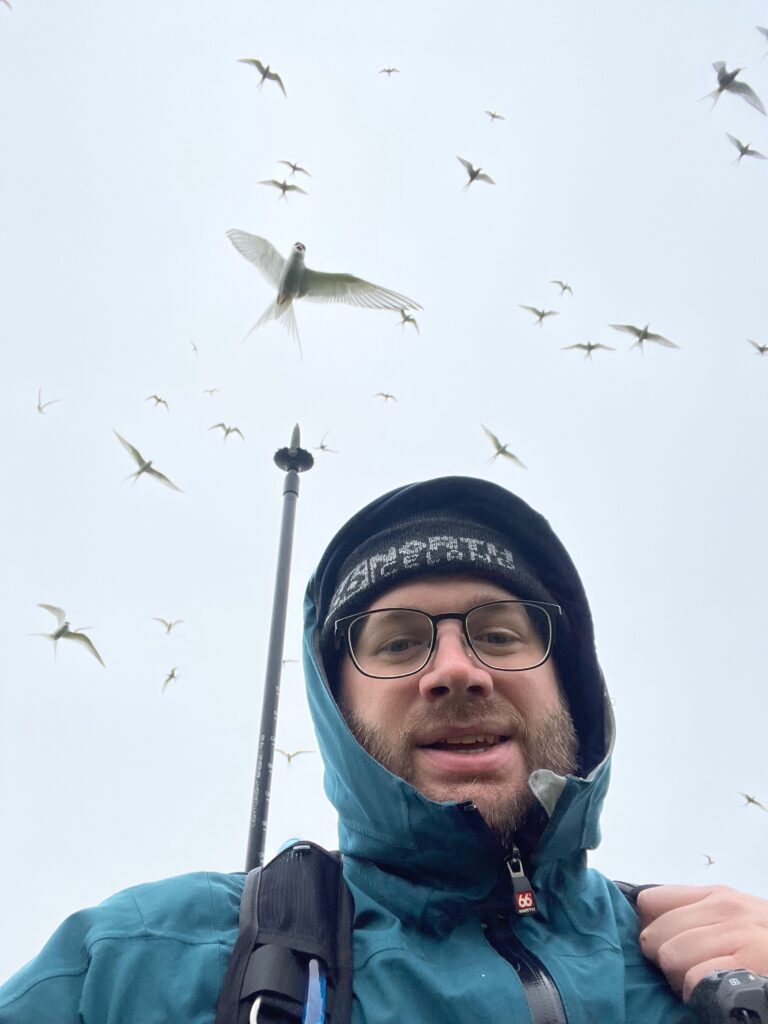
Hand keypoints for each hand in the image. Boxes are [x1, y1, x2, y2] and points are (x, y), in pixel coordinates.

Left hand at [637, 885, 767, 1001]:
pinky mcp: (746, 966)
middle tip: (681, 972)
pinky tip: (711, 994)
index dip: (649, 927)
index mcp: (718, 895)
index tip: (657, 944)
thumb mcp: (737, 917)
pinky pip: (693, 979)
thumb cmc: (767, 942)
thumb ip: (698, 914)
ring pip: (670, 956)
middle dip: (661, 959)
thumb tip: (648, 924)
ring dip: (677, 979)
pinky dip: (695, 993)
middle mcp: (725, 910)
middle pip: (655, 935)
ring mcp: (737, 936)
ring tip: (697, 984)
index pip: (652, 902)